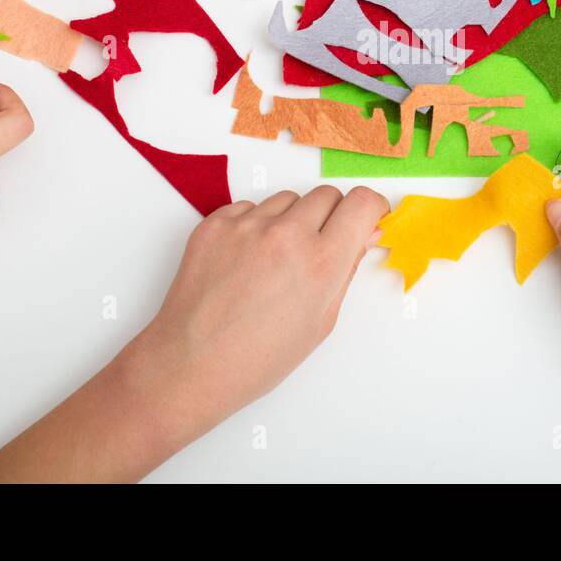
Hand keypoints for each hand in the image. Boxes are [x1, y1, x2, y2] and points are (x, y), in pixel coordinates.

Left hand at [137, 186, 388, 435]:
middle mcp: (285, 236)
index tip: (367, 216)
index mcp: (320, 263)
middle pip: (326, 195)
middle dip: (331, 216)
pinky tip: (245, 261)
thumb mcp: (320, 322)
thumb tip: (363, 234)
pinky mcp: (214, 224)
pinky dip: (253, 226)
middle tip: (318, 247)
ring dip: (290, 220)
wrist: (191, 364)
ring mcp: (246, 226)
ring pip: (286, 199)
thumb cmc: (256, 357)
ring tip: (274, 261)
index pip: (361, 202)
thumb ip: (345, 270)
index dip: (370, 207)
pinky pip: (248, 208)